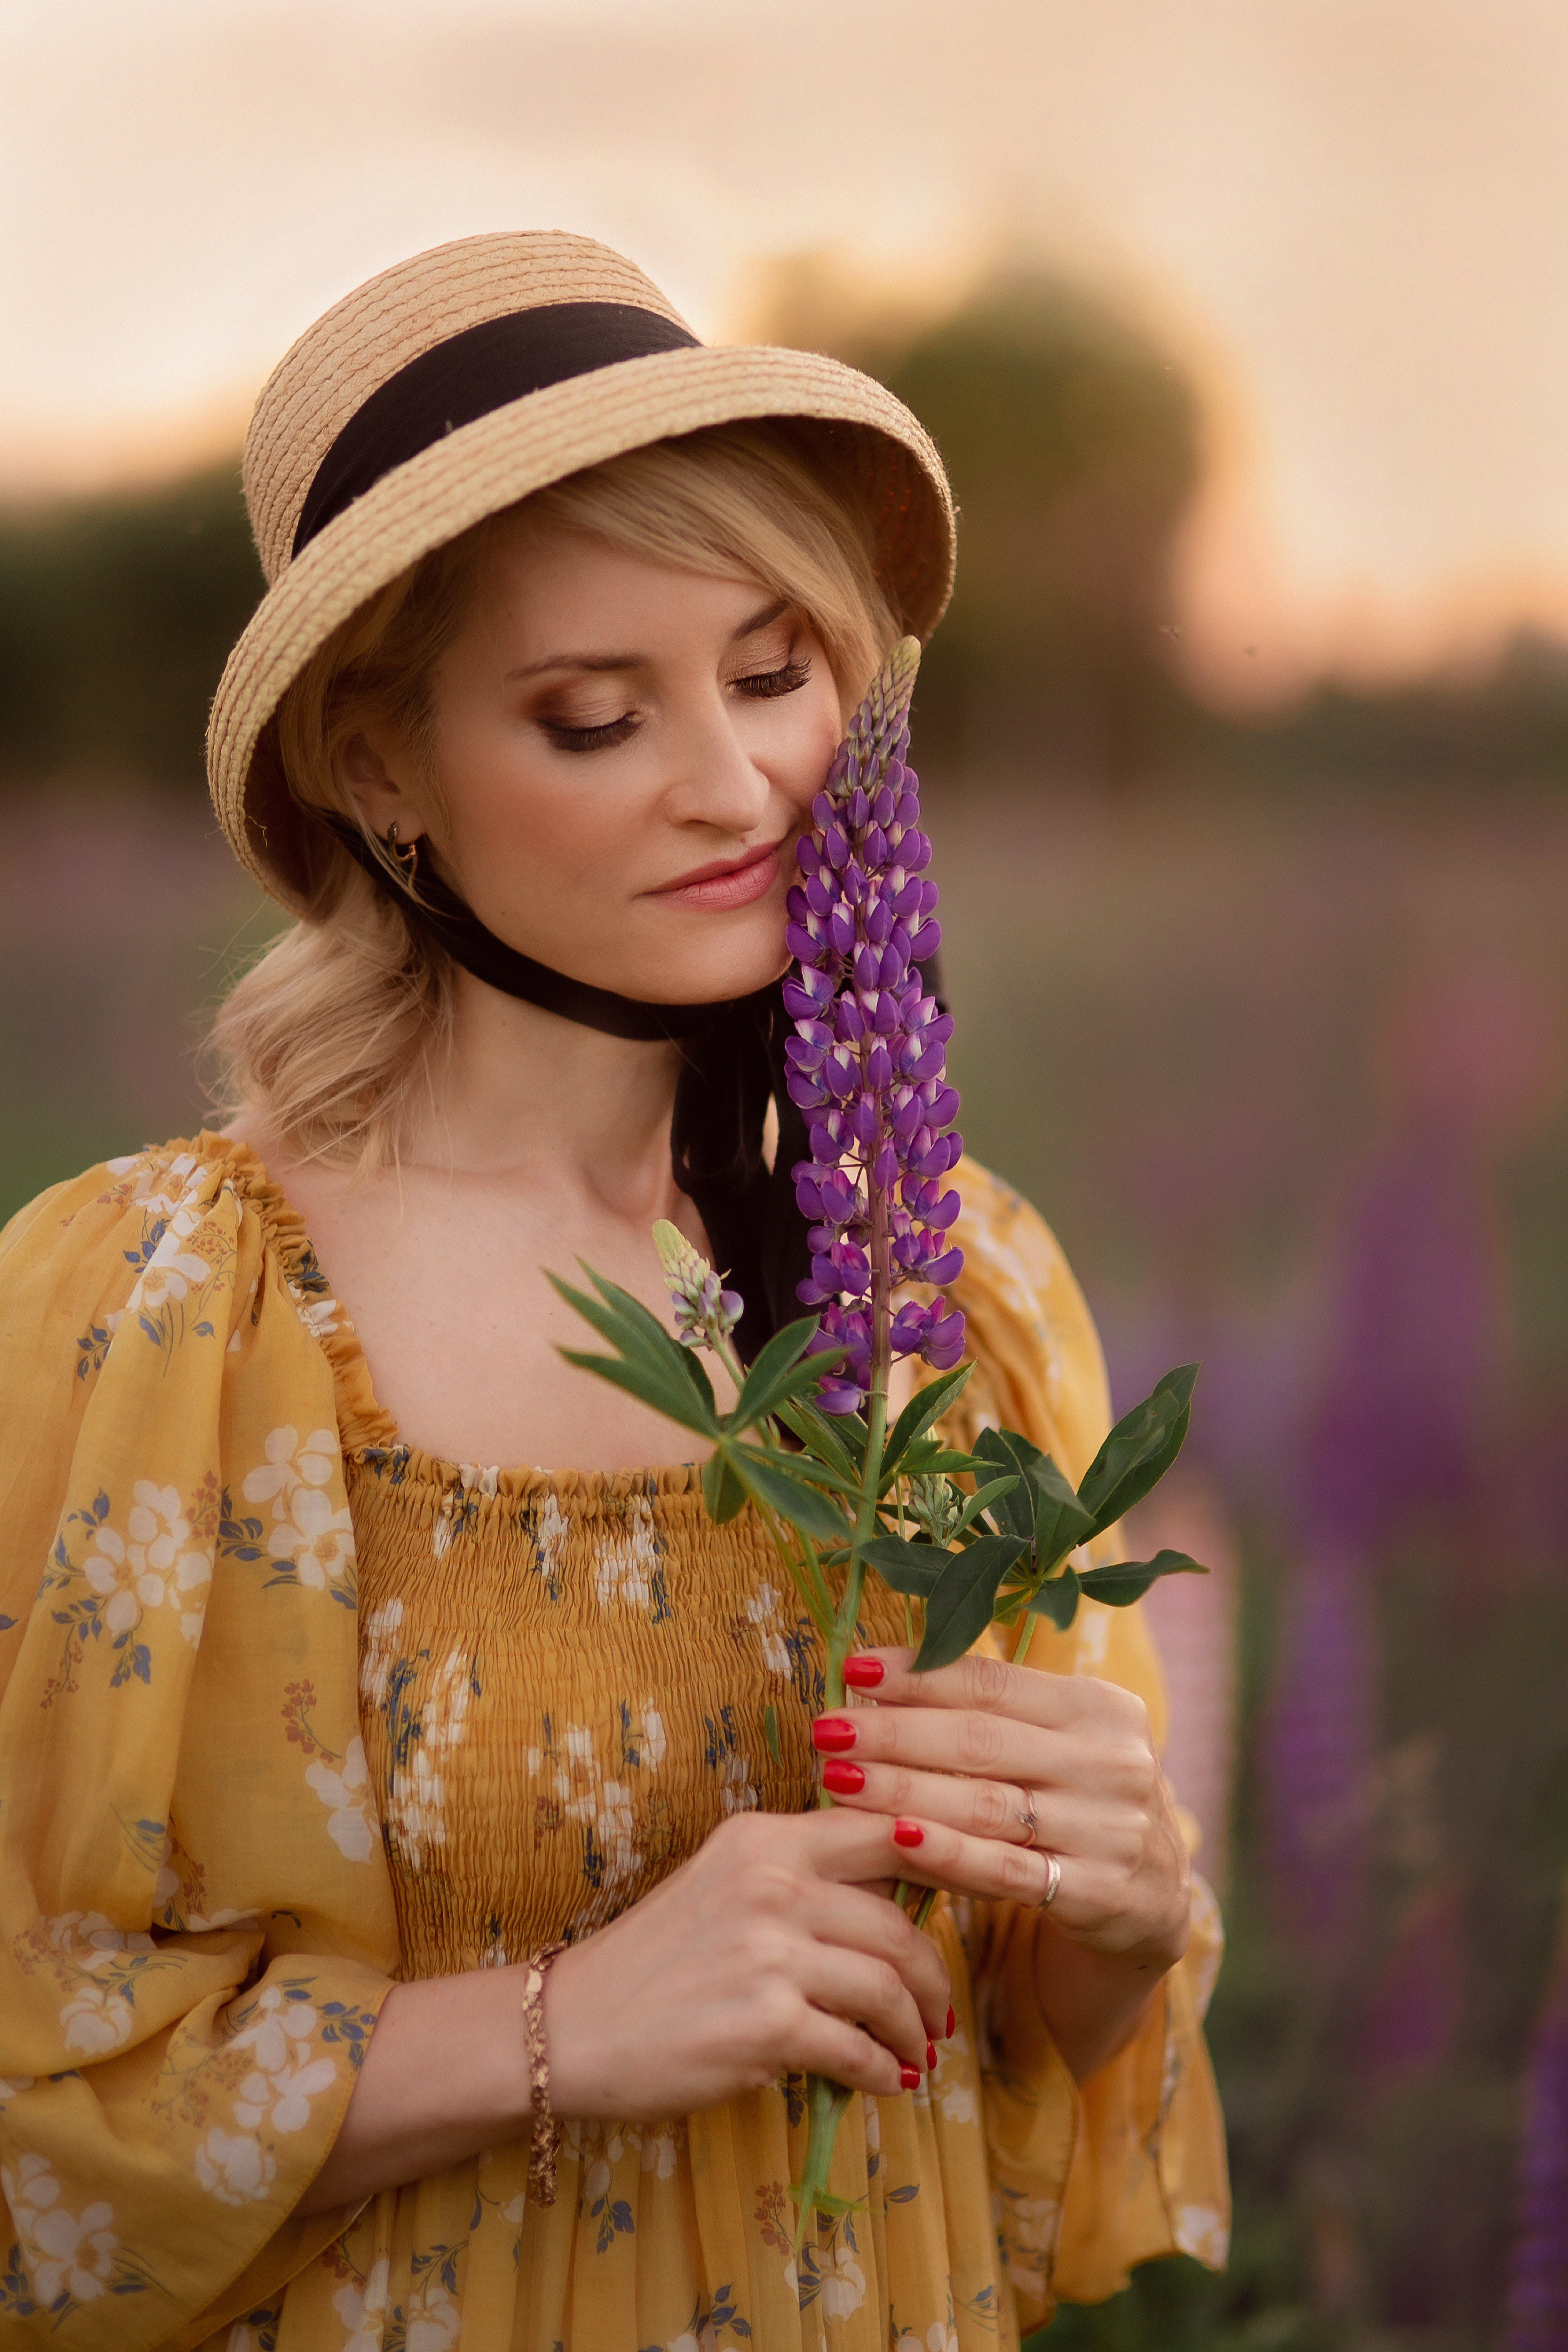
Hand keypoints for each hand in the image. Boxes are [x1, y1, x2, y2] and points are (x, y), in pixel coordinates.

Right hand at [546, 1806, 952, 2122]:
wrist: (575, 2026)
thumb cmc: (657, 1959)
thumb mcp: (726, 1885)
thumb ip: (803, 1878)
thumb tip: (899, 1897)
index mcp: (763, 1838)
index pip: (882, 1830)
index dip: (941, 1861)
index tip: (969, 1896)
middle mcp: (769, 1883)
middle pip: (899, 1918)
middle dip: (933, 1972)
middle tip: (937, 2008)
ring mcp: (768, 1952)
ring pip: (888, 1984)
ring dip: (915, 2027)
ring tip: (917, 2050)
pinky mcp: (765, 2024)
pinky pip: (856, 2048)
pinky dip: (882, 2070)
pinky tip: (884, 2080)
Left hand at [811, 1647, 1190, 1969]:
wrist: (1153, 1897)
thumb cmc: (1077, 1801)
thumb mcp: (1060, 1743)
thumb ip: (994, 1711)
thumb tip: (880, 1674)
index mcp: (1100, 1708)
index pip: (993, 1682)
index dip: (918, 1673)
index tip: (852, 1669)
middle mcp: (1111, 1762)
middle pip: (980, 1740)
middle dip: (893, 1732)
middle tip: (826, 1728)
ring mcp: (1108, 1830)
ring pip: (985, 1804)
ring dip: (901, 1790)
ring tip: (837, 1779)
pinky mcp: (1097, 1893)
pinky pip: (1005, 1871)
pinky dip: (947, 1853)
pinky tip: (894, 1837)